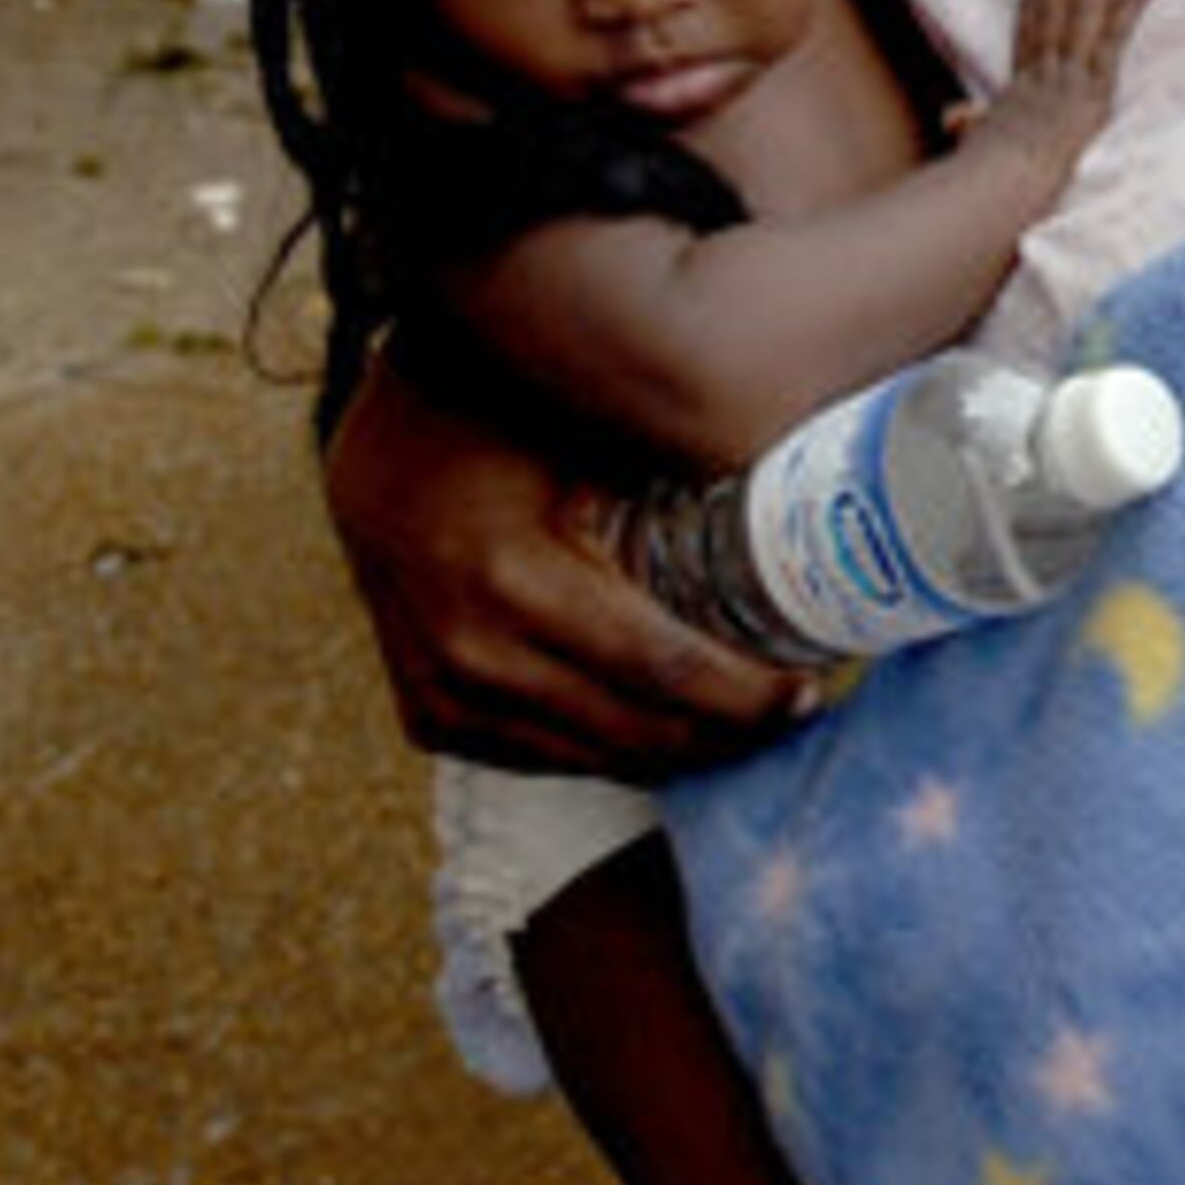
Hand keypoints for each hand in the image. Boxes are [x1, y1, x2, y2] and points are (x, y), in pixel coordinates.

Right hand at [323, 355, 816, 776]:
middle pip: (635, 732)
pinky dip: (612, 748)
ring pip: (591, 758)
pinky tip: (671, 729)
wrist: (374, 455)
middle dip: (727, 733)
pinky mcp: (429, 717)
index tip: (810, 690)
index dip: (744, 695)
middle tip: (797, 711)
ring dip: (678, 751)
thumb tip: (808, 498)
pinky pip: (542, 756)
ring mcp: (441, 696)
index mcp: (513, 582)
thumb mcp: (590, 439)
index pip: (660, 669)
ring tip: (749, 725)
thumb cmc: (498, 425)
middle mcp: (470, 654)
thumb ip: (680, 476)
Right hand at [948, 0, 1155, 168]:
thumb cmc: (988, 172)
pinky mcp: (1092, 87)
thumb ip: (968, 125)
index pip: (1027, 36)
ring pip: (1083, 16)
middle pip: (1054, 12)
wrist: (1005, 178)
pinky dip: (1129, 11)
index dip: (1033, 2)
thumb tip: (955, 118)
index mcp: (1019, 89)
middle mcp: (1045, 73)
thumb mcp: (975, 143)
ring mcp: (1069, 76)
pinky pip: (1113, 40)